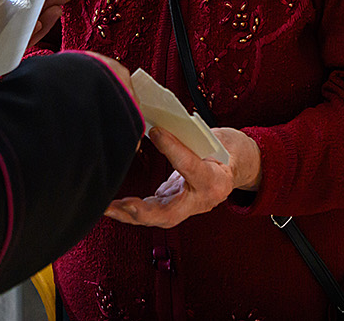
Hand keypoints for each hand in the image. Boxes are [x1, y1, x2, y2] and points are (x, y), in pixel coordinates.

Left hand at [103, 126, 259, 227]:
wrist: (236, 168)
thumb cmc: (223, 149)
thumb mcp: (214, 139)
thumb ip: (189, 138)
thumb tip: (160, 127)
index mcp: (216, 180)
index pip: (191, 166)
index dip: (174, 149)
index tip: (156, 132)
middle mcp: (202, 201)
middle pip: (170, 213)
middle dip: (144, 211)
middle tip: (123, 205)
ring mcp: (188, 208)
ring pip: (157, 218)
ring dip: (130, 214)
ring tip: (107, 208)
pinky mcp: (176, 207)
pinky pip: (153, 213)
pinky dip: (132, 210)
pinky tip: (113, 207)